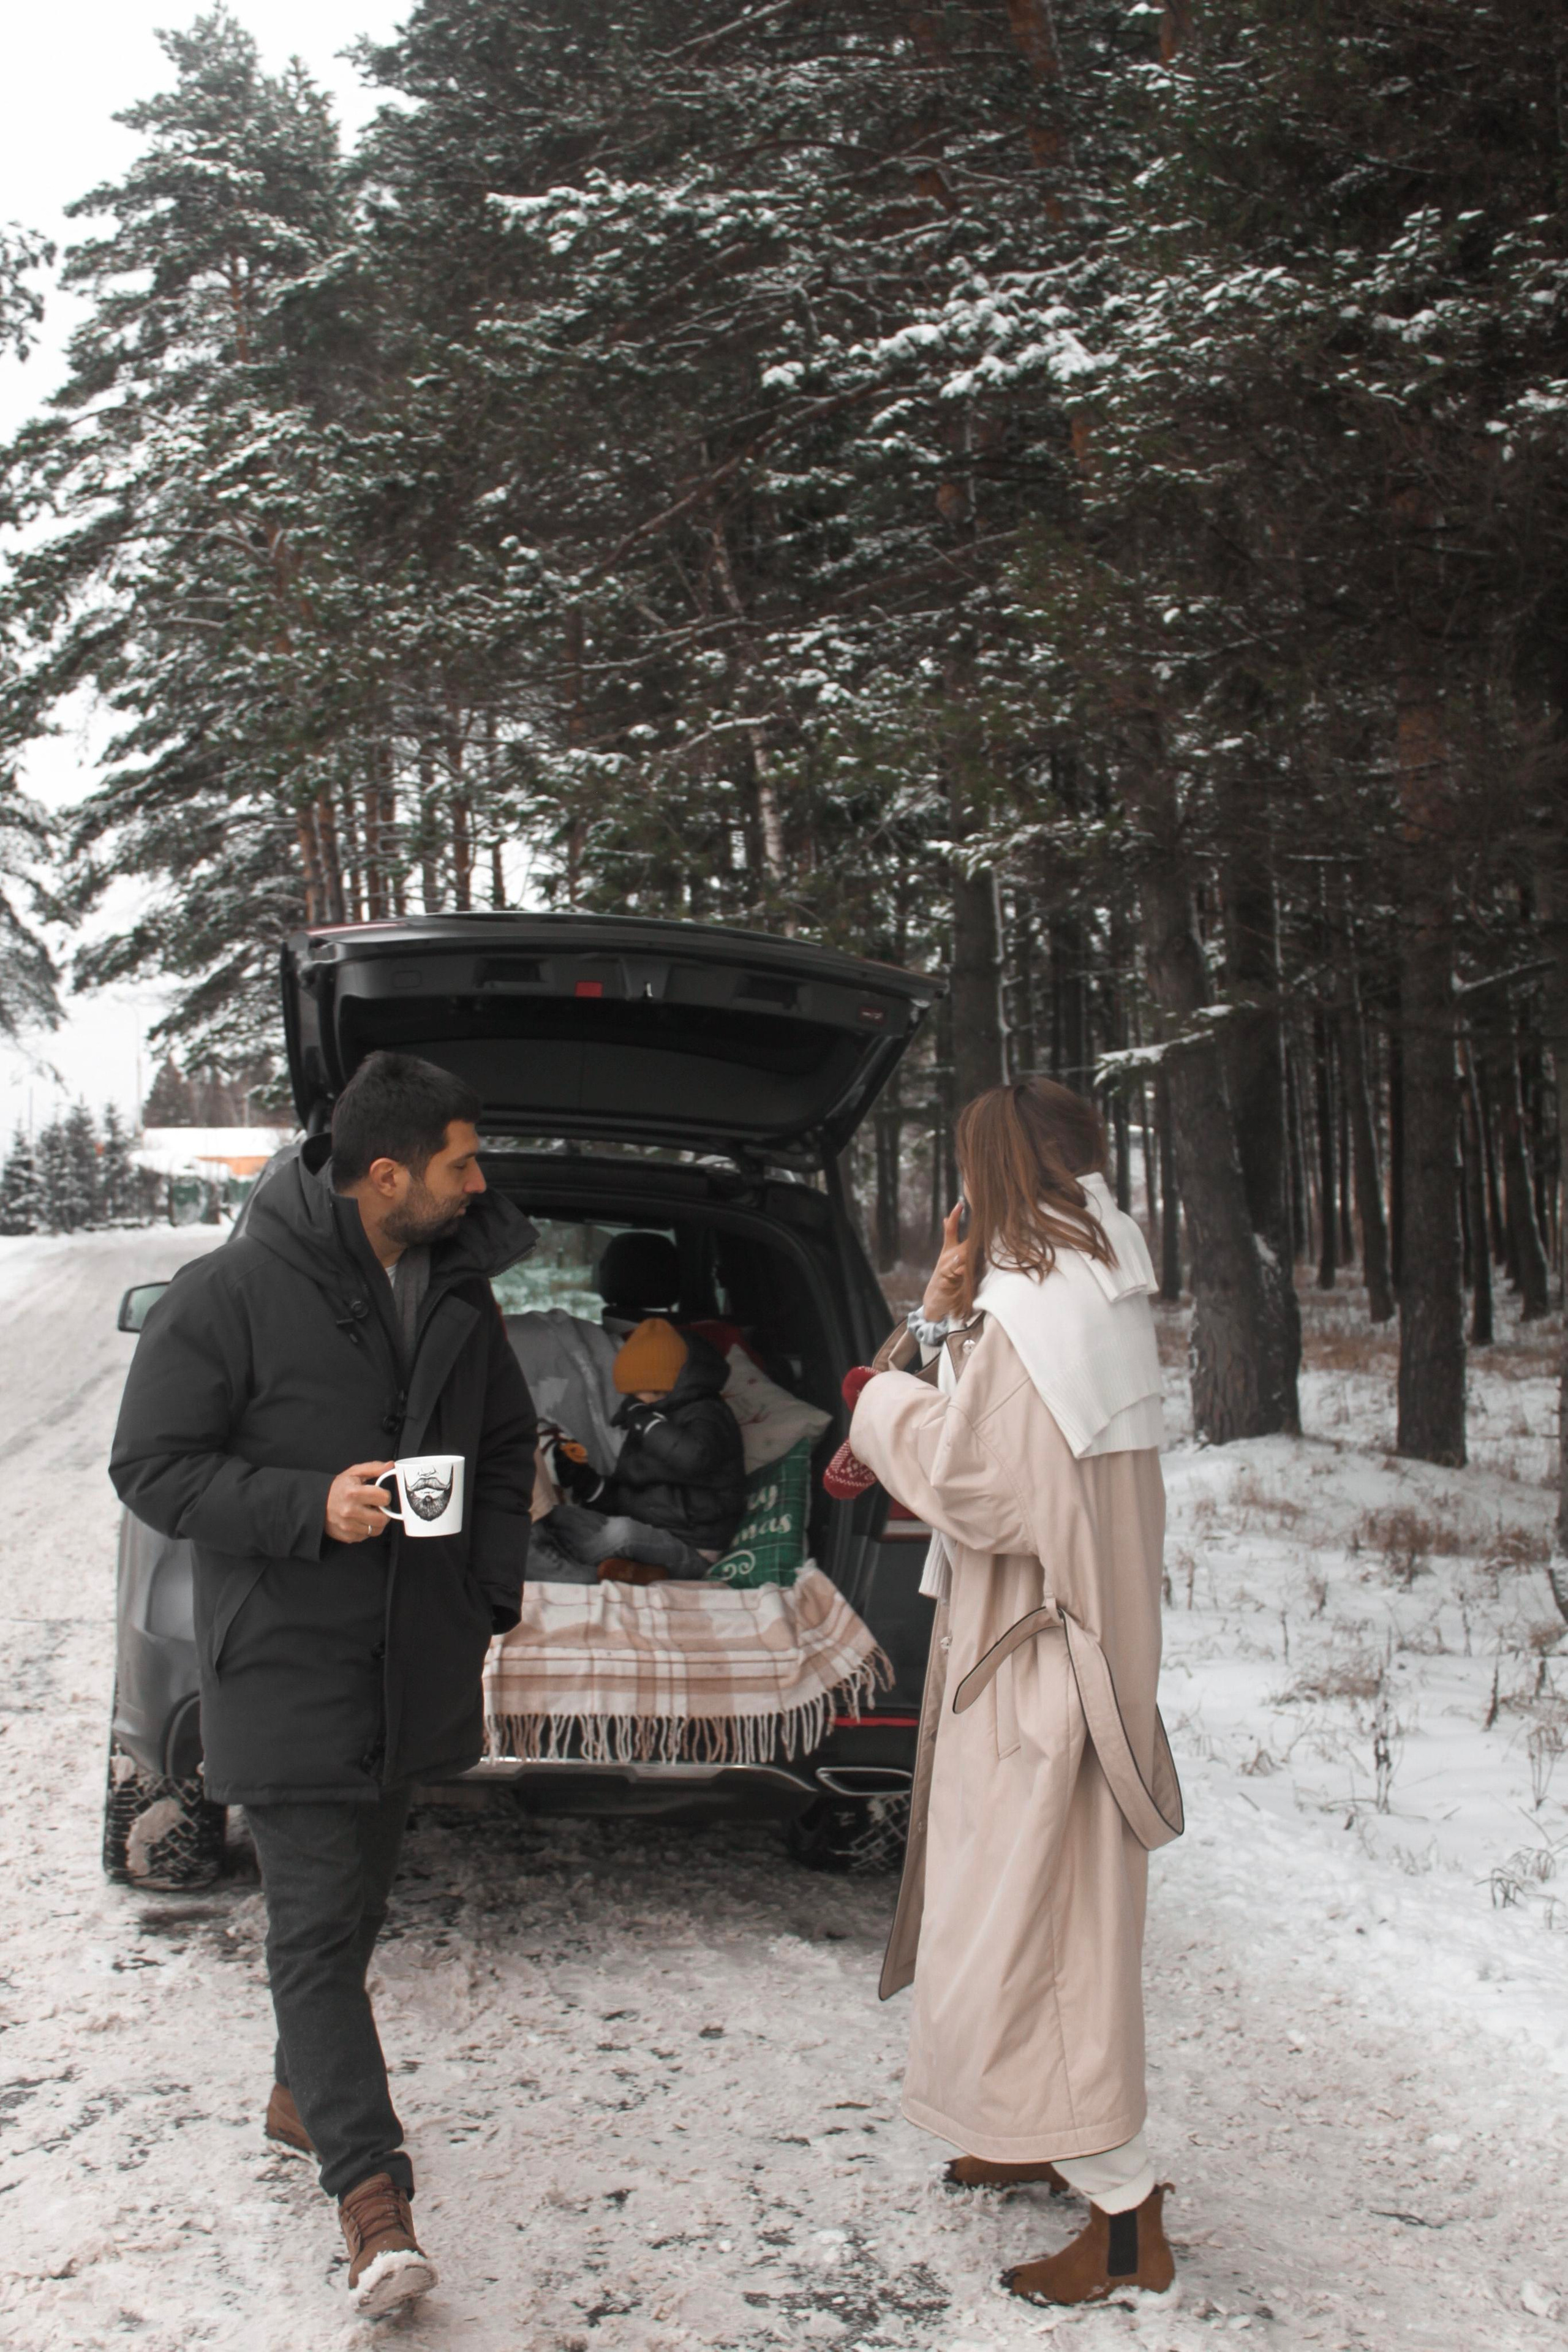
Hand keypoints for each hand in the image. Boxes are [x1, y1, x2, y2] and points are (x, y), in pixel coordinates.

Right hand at [326, 1461, 395, 1542]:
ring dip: (376, 1522)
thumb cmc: (339, 1487)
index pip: (384, 1498)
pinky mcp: (347, 1536)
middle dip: (384, 1512)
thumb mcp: (354, 1472)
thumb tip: (390, 1466)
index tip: (380, 1495)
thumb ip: (374, 1468)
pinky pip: (366, 1536)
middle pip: (382, 1518)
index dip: (385, 1495)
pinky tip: (361, 1521)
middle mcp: (350, 1511)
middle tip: (378, 1507)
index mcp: (353, 1493)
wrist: (318, 1502)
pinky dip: (366, 1529)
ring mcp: (348, 1526)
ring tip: (369, 1513)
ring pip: (376, 1530)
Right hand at [921, 1202, 967, 1322]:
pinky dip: (962, 1271)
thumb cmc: (948, 1280)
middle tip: (987, 1229)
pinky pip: (955, 1274)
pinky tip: (965, 1267)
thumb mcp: (949, 1258)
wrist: (935, 1302)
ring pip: (959, 1258)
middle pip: (962, 1245)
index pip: (950, 1230)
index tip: (960, 1203)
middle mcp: (946, 1258)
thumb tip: (947, 1219)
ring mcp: (945, 1270)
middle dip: (975, 1241)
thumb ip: (952, 1240)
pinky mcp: (945, 1283)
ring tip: (979, 1249)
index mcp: (949, 1251)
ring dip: (969, 1256)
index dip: (954, 1217)